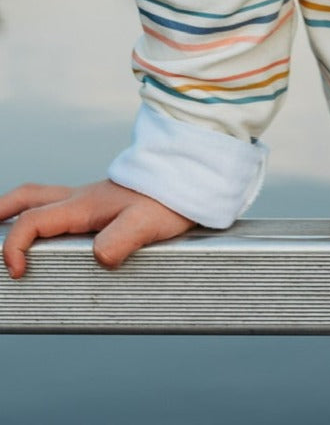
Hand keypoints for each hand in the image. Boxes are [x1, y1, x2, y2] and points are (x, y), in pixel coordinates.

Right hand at [0, 179, 192, 277]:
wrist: (193, 176)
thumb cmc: (170, 199)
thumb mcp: (145, 224)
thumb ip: (120, 241)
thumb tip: (98, 258)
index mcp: (82, 205)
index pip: (33, 222)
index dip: (16, 246)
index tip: (18, 271)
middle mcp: (81, 199)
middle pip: (29, 197)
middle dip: (2, 212)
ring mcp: (92, 198)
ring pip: (45, 196)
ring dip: (20, 208)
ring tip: (5, 225)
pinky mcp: (105, 203)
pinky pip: (64, 203)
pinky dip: (46, 212)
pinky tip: (53, 228)